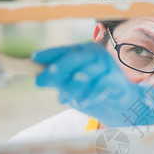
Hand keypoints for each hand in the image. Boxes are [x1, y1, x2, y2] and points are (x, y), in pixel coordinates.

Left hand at [33, 43, 153, 127]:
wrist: (119, 103)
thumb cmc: (93, 90)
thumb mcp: (71, 84)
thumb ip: (58, 79)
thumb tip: (37, 77)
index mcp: (84, 51)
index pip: (65, 50)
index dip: (49, 54)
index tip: (34, 58)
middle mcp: (96, 55)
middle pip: (75, 57)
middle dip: (57, 69)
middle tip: (40, 81)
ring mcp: (108, 66)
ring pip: (87, 72)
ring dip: (72, 87)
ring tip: (63, 99)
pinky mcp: (117, 79)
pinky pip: (101, 84)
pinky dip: (90, 93)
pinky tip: (83, 101)